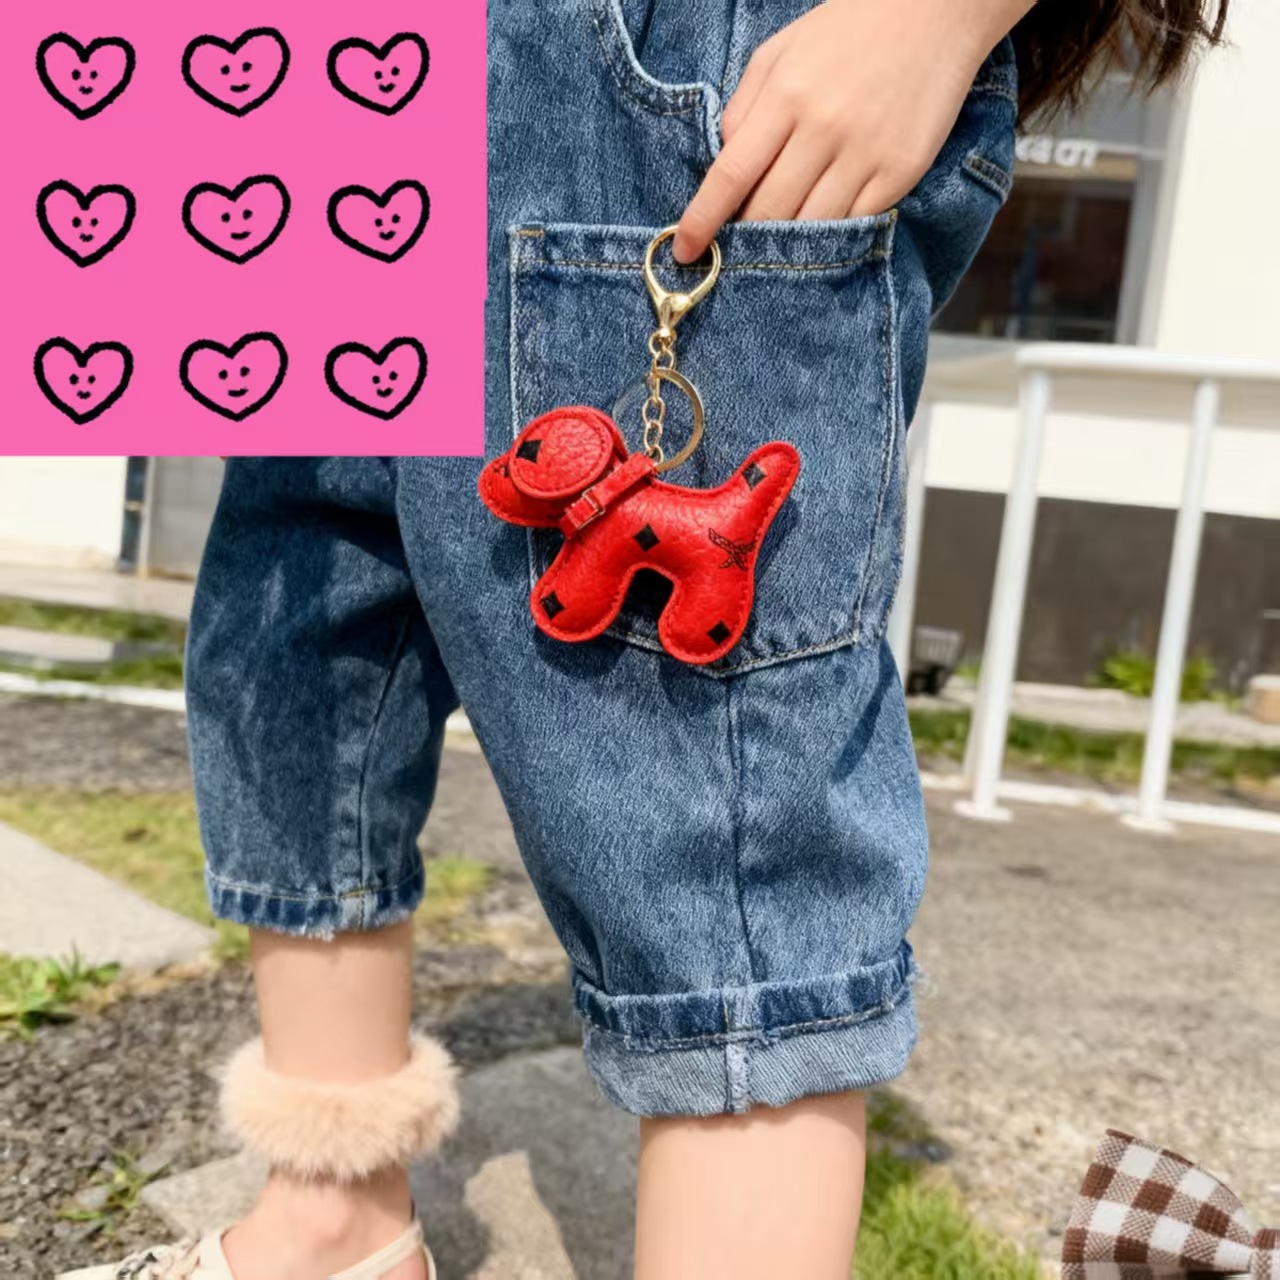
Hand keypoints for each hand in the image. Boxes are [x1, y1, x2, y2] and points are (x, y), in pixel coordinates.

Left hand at [672, 0, 1028, 262]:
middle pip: (768, 212)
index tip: (684, 251)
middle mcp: (824, 127)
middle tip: (738, 245)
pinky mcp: (901, 171)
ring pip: (810, 226)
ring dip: (787, 242)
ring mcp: (866, 153)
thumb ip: (743, 110)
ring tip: (778, 237)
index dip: (703, 219)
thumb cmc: (846, 32)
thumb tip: (723, 167)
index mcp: (786, 95)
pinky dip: (830, 232)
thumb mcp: (779, 53)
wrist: (936, 11)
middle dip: (746, 237)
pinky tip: (821, 222)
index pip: (730, 174)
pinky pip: (853, 224)